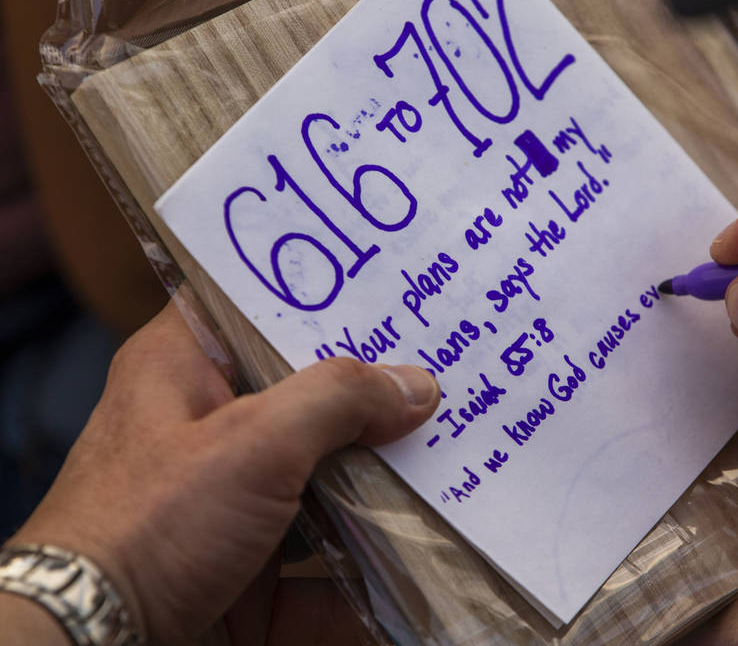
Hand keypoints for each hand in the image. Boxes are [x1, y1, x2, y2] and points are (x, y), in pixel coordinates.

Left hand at [9, 295, 439, 643]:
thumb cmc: (149, 527)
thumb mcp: (252, 442)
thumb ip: (340, 399)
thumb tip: (418, 384)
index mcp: (185, 369)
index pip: (260, 309)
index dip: (324, 297)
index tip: (396, 290)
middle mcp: (210, 430)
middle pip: (310, 399)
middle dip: (377, 397)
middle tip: (451, 368)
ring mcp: (234, 507)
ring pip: (328, 481)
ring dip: (389, 482)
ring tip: (463, 453)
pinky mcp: (255, 573)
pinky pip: (332, 560)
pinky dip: (379, 563)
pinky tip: (438, 544)